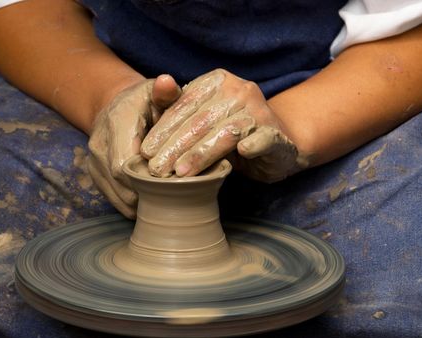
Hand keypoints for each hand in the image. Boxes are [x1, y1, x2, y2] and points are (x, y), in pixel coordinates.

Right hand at [88, 75, 180, 217]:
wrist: (115, 106)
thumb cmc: (145, 101)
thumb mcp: (157, 92)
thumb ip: (167, 92)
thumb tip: (167, 82)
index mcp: (116, 122)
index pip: (125, 162)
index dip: (148, 178)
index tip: (172, 180)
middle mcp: (99, 144)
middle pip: (121, 182)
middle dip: (148, 193)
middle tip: (175, 196)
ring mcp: (94, 162)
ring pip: (118, 196)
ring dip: (142, 202)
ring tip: (166, 200)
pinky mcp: (95, 175)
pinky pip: (114, 199)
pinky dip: (134, 203)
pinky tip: (151, 200)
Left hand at [140, 69, 307, 182]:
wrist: (276, 141)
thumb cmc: (228, 129)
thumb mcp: (200, 116)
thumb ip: (175, 107)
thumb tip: (157, 91)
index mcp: (217, 81)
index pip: (185, 104)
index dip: (163, 129)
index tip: (146, 151)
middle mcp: (239, 90)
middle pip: (201, 120)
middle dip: (175, 146)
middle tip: (157, 169)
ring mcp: (259, 110)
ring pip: (225, 132)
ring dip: (201, 154)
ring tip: (180, 173)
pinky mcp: (276, 133)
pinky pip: (264, 138)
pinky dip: (254, 144)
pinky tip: (242, 152)